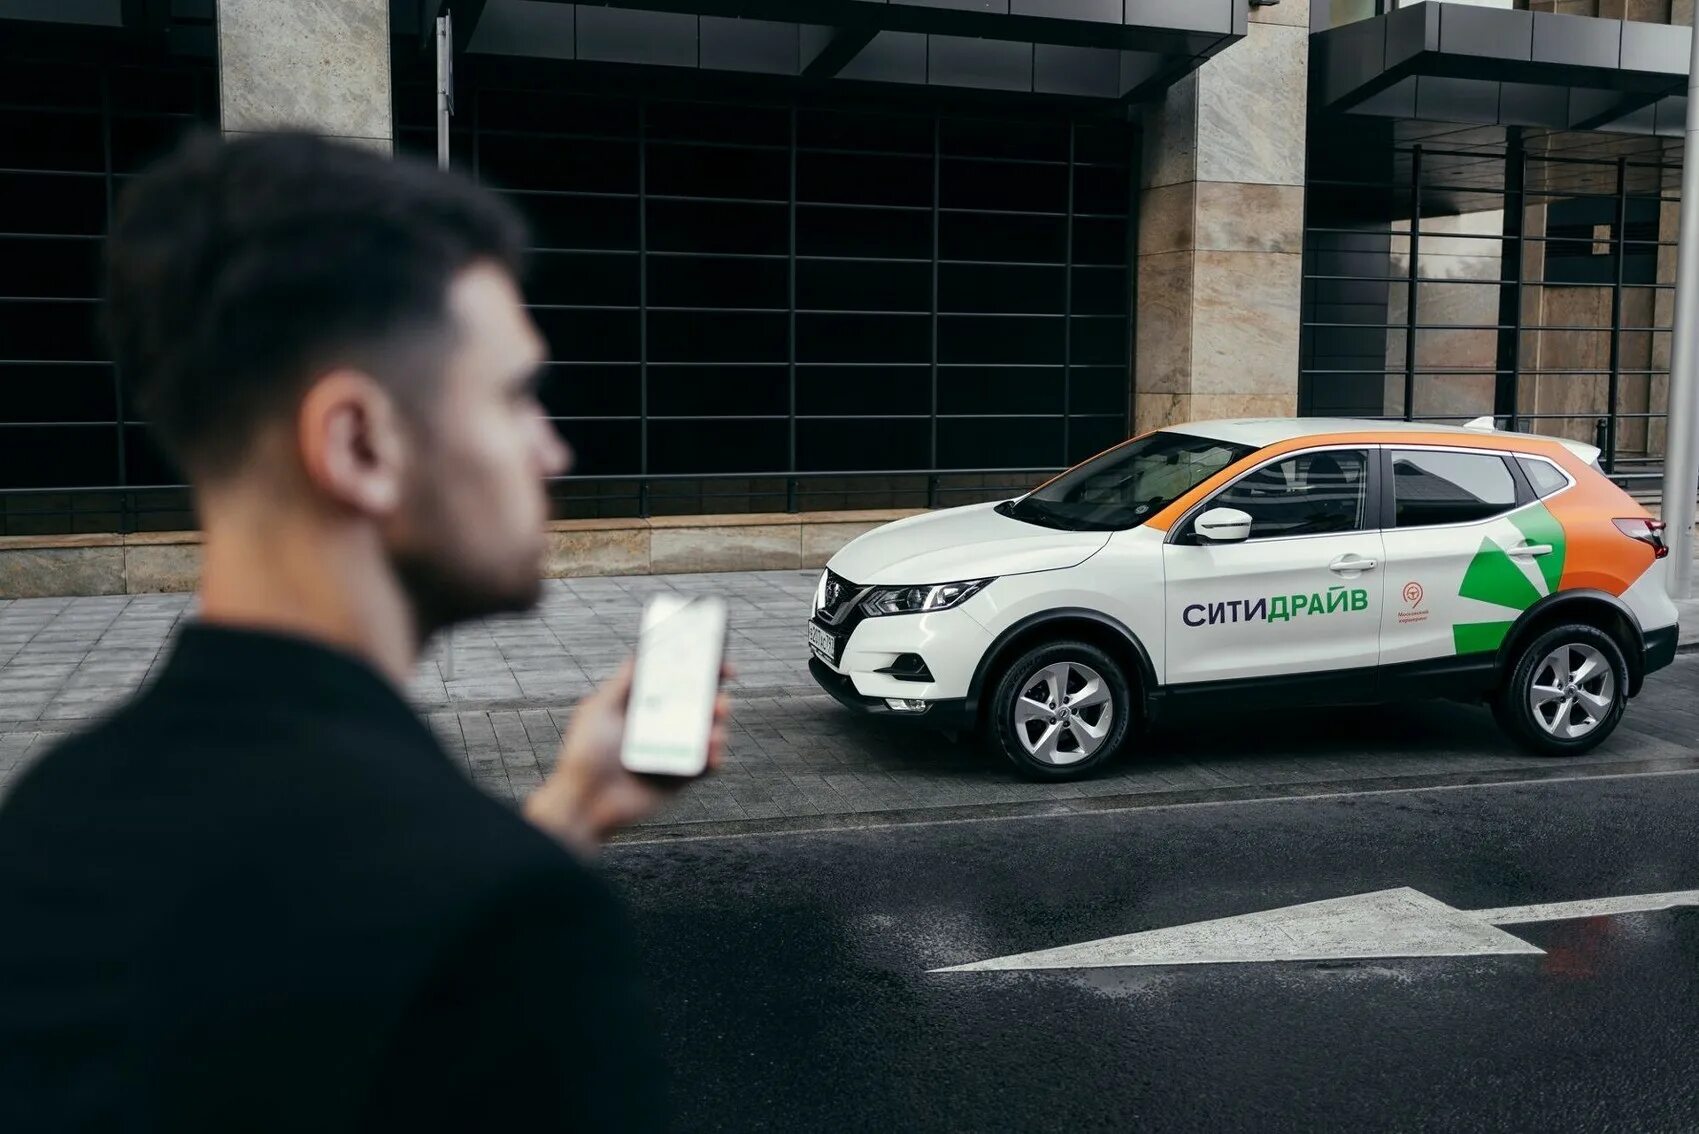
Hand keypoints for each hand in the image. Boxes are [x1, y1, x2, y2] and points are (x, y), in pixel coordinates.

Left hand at [523, 661, 730, 853]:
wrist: (583, 802)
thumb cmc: (584, 754)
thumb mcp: (599, 708)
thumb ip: (623, 682)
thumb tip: (644, 651)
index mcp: (645, 708)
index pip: (678, 684)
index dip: (699, 671)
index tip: (719, 661)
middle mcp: (662, 728)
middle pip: (699, 707)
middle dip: (716, 699)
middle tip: (720, 698)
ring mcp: (673, 752)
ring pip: (708, 734)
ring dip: (719, 726)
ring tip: (716, 726)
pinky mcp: (681, 779)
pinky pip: (706, 765)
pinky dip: (715, 756)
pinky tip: (712, 752)